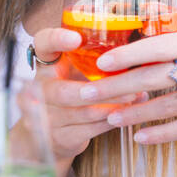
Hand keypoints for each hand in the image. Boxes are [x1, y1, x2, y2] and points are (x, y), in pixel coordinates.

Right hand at [27, 25, 150, 163]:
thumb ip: (95, 60)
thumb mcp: (74, 71)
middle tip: (128, 86)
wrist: (48, 135)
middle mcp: (39, 89)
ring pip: (82, 112)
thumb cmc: (70, 93)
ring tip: (135, 98)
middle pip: (64, 91)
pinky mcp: (58, 137)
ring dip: (112, 106)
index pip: (42, 44)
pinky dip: (110, 121)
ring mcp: (46, 117)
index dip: (56, 40)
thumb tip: (137, 49)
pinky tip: (125, 114)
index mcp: (46, 64)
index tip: (76, 38)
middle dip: (100, 91)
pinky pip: (89, 129)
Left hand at [72, 28, 176, 145]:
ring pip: (164, 107)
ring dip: (133, 114)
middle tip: (88, 94)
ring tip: (108, 118)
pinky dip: (161, 135)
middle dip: (116, 88)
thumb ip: (176, 46)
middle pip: (152, 79)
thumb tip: (136, 54)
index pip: (156, 48)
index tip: (101, 63)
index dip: (127, 56)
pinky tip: (139, 138)